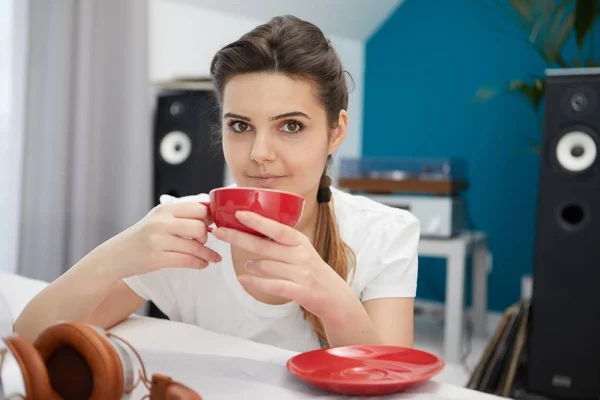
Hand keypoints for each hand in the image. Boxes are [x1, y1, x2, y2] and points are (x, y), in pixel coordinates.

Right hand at [97, 202, 221, 277]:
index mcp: (164, 209)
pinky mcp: (156, 258)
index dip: (209, 218)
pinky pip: (187, 261)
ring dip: (208, 254)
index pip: (198, 208)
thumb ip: (181, 216)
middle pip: (199, 227)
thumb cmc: (143, 237)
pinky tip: (203, 264)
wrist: (117, 255)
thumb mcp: (158, 219)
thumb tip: (210, 215)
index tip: (212, 226)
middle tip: (204, 242)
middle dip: (207, 236)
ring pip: (195, 246)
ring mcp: (158, 240)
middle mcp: (161, 222)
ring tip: (213, 258)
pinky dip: (199, 263)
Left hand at [211, 211, 356, 323]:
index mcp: (300, 242)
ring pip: (264, 266)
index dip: (258, 221)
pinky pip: (271, 285)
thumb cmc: (313, 271)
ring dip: (251, 265)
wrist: (334, 296)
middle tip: (219, 232)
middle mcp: (300, 255)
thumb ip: (283, 242)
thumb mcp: (302, 251)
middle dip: (238, 238)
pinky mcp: (298, 291)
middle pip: (264, 246)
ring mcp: (300, 273)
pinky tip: (243, 279)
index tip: (239, 213)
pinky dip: (255, 282)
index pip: (277, 228)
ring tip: (249, 265)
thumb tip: (254, 232)